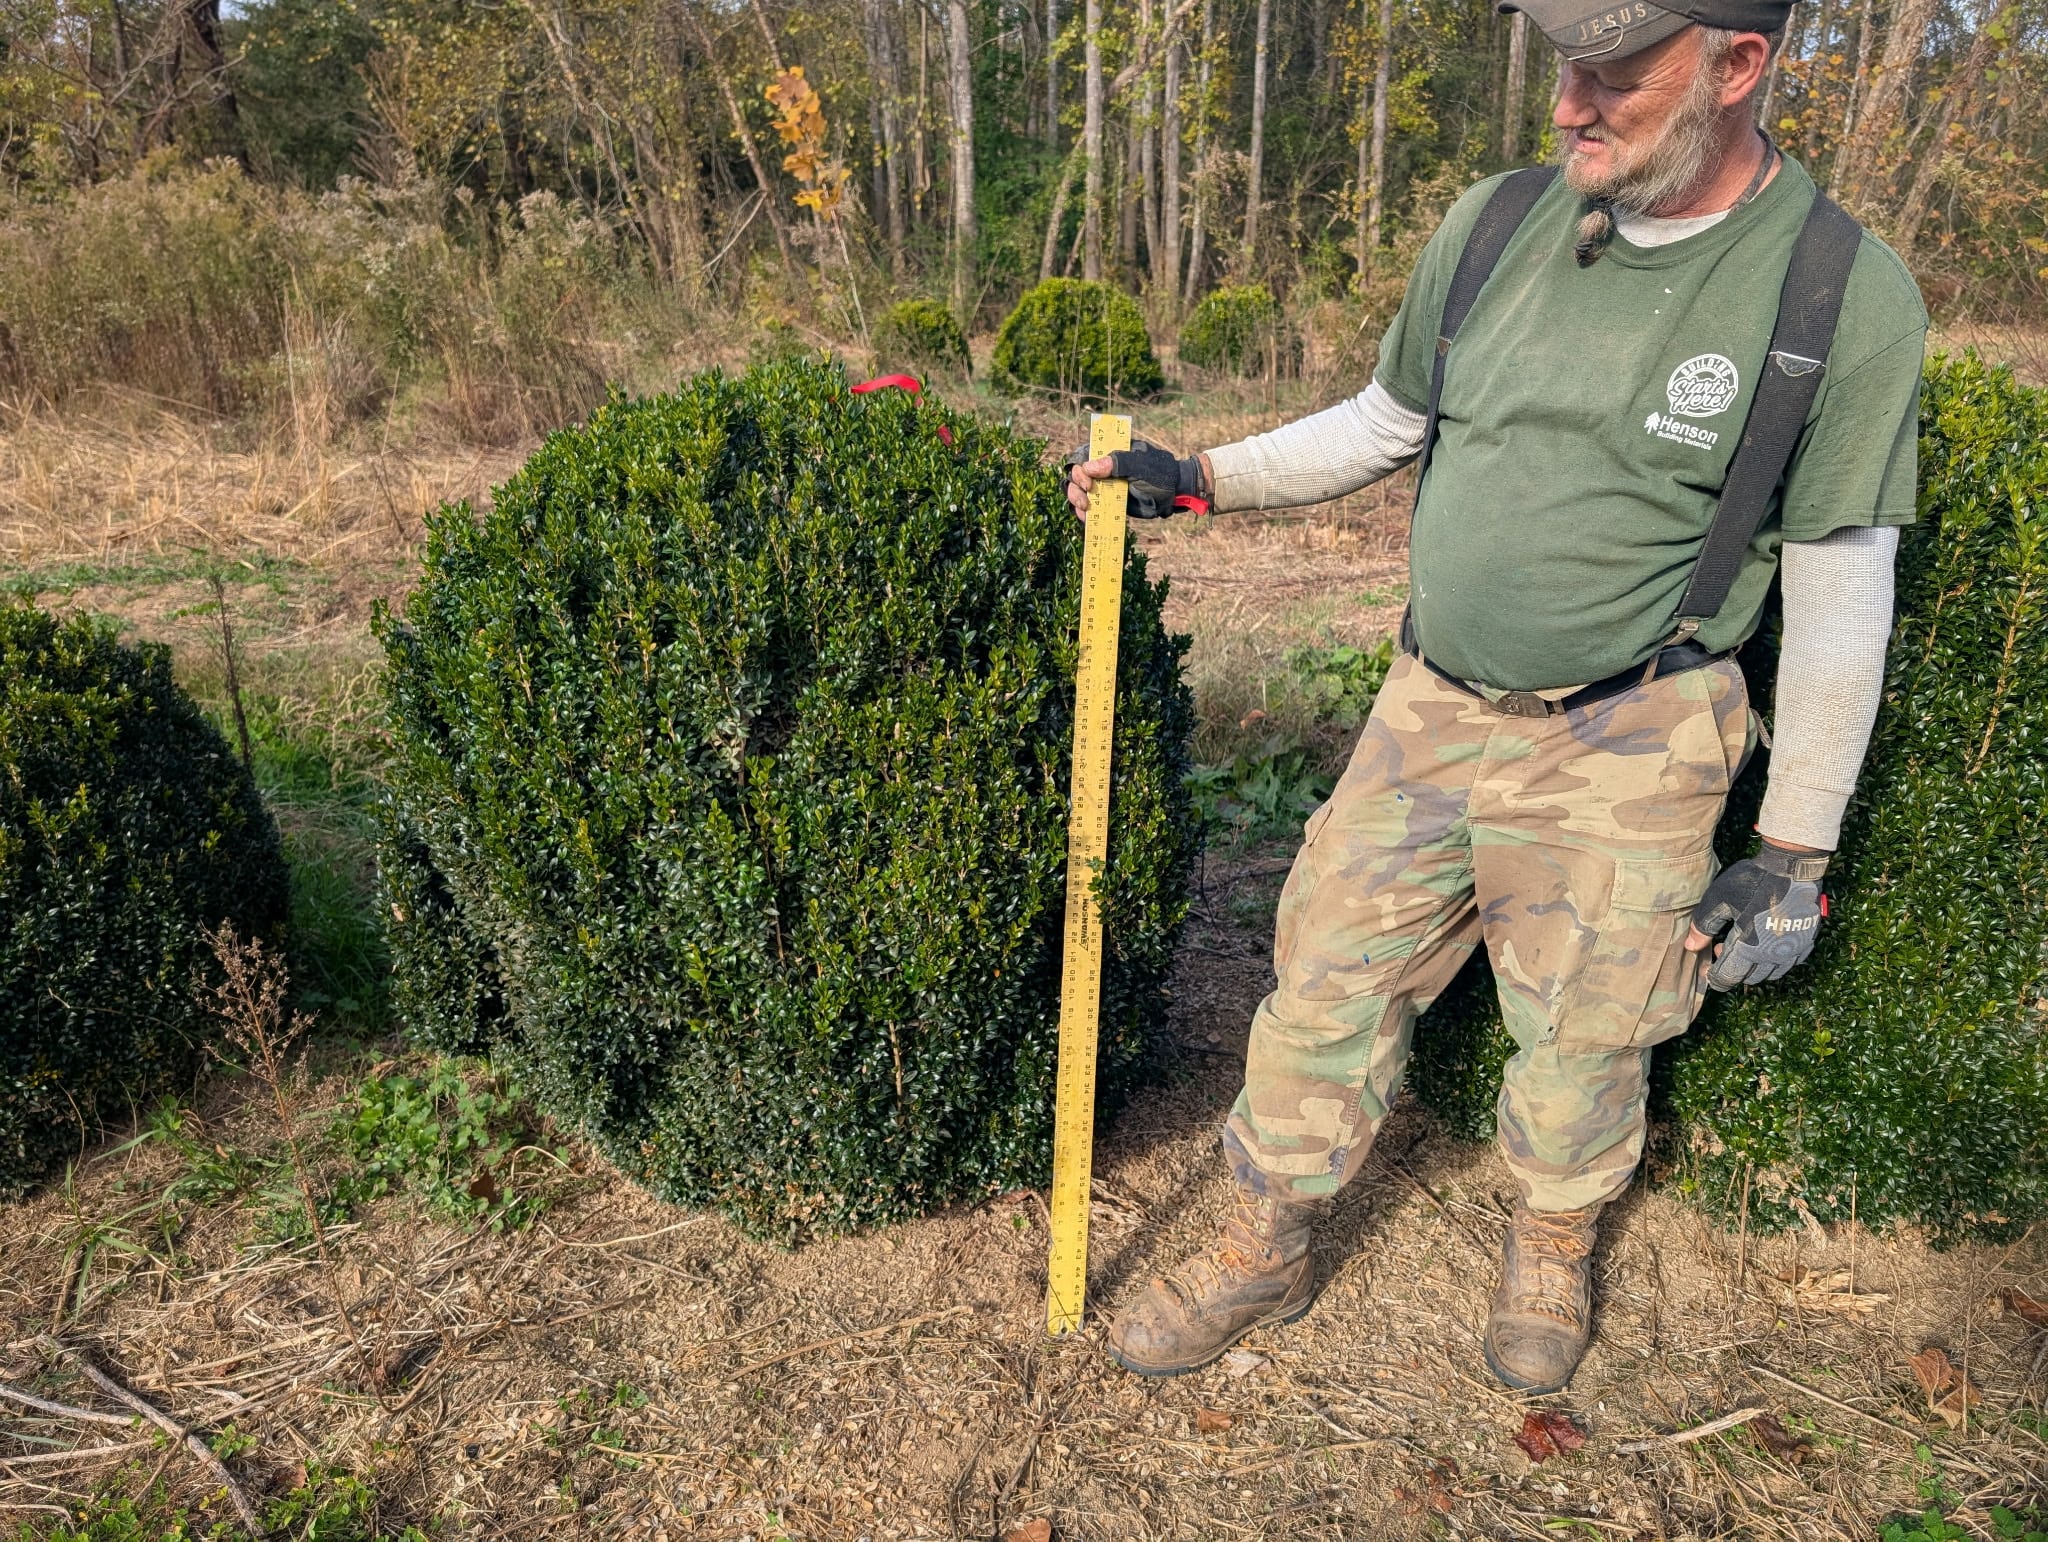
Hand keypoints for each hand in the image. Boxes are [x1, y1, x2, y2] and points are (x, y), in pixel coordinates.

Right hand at [1063, 440, 1207, 520]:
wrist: (1174, 495)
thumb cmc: (1161, 473)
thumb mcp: (1142, 465)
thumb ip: (1119, 463)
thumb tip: (1090, 467)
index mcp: (1109, 452)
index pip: (1083, 455)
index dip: (1079, 468)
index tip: (1088, 480)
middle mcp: (1102, 468)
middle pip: (1075, 474)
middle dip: (1075, 486)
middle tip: (1086, 497)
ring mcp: (1104, 486)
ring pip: (1077, 491)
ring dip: (1075, 499)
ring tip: (1084, 508)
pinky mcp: (1107, 503)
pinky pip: (1088, 507)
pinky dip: (1083, 513)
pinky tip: (1087, 518)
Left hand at [1684, 840, 1830, 988]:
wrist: (1792, 867)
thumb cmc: (1752, 881)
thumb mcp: (1719, 900)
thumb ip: (1703, 926)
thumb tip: (1691, 947)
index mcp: (1748, 948)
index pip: (1728, 977)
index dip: (1714, 978)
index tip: (1707, 971)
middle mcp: (1772, 955)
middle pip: (1749, 978)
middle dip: (1733, 969)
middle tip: (1722, 948)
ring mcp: (1792, 950)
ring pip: (1771, 973)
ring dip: (1755, 966)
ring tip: (1744, 944)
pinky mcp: (1806, 941)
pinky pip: (1790, 963)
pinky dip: (1776, 960)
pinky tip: (1767, 944)